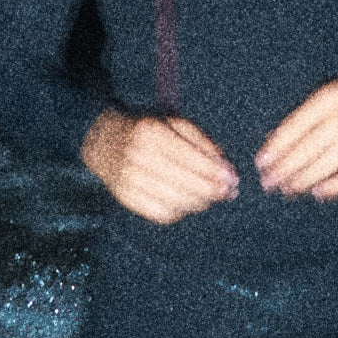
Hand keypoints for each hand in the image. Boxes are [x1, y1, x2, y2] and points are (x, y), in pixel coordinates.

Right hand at [80, 108, 239, 224]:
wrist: (104, 140)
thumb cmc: (148, 130)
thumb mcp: (175, 124)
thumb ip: (202, 144)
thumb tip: (226, 169)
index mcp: (151, 133)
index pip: (190, 158)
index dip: (214, 172)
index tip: (233, 179)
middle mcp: (138, 157)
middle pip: (184, 183)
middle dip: (212, 191)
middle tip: (229, 192)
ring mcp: (129, 180)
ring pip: (175, 202)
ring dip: (200, 203)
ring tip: (212, 197)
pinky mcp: (126, 198)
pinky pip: (160, 214)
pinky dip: (180, 212)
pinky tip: (190, 203)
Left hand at [254, 63, 337, 201]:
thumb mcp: (333, 92)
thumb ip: (307, 114)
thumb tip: (275, 140)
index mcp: (329, 98)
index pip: (294, 127)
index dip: (275, 148)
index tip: (261, 163)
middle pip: (306, 149)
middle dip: (284, 169)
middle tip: (268, 183)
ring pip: (324, 165)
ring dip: (302, 180)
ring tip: (288, 190)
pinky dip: (334, 187)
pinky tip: (319, 193)